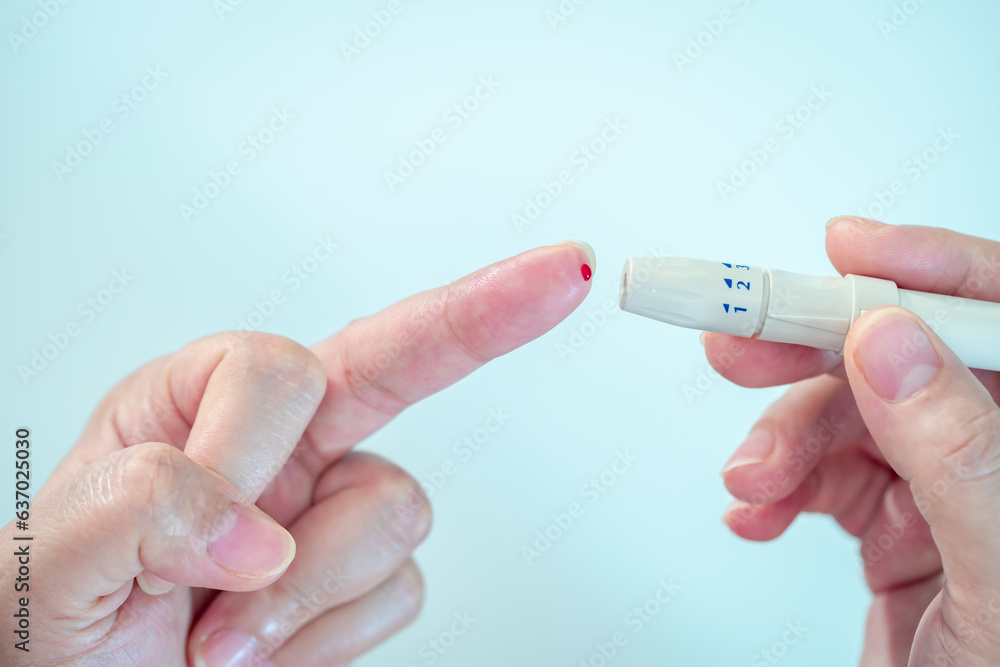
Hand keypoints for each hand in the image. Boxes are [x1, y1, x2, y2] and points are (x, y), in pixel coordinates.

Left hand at [1, 241, 595, 666]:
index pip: (277, 368)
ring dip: (319, 590)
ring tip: (227, 643)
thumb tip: (257, 523)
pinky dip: (334, 637)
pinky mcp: (357, 581)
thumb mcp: (56, 555)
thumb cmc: (54, 625)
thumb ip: (144, 504)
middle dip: (474, 330)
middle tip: (516, 322)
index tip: (206, 534)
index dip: (245, 453)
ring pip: (403, 509)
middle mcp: (278, 444)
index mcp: (196, 406)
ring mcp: (326, 510)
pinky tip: (272, 653)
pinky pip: (403, 589)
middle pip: (400, 372)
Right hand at [706, 219, 999, 664]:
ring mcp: (944, 484)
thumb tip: (892, 344)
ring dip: (780, 445)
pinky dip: (776, 491)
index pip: (997, 316)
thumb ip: (956, 453)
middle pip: (899, 357)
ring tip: (750, 482)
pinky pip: (823, 477)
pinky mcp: (894, 524)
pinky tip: (758, 514)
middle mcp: (995, 449)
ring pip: (844, 419)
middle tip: (739, 348)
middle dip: (811, 356)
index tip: (845, 250)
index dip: (926, 269)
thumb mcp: (999, 575)